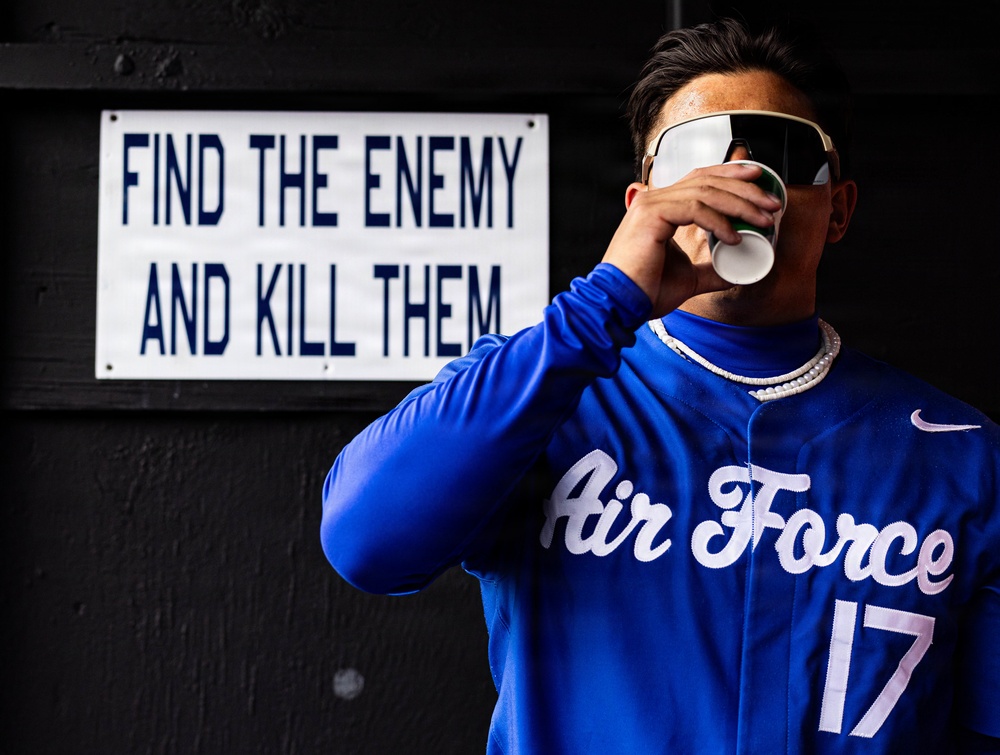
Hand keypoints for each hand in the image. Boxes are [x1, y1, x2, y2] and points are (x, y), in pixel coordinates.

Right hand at [601, 162, 782, 317]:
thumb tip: (735, 273)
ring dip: (740, 204)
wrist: (620, 304)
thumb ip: (710, 271)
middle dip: (745, 189)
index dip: (731, 175)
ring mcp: (651, 204)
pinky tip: (735, 237)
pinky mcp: (651, 215)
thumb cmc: (644, 292)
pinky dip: (719, 222)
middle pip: (707, 179)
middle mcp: (654, 200)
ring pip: (705, 191)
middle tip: (772, 203)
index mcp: (659, 208)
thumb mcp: (688, 278)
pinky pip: (694, 209)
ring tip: (763, 220)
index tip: (760, 183)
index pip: (699, 179)